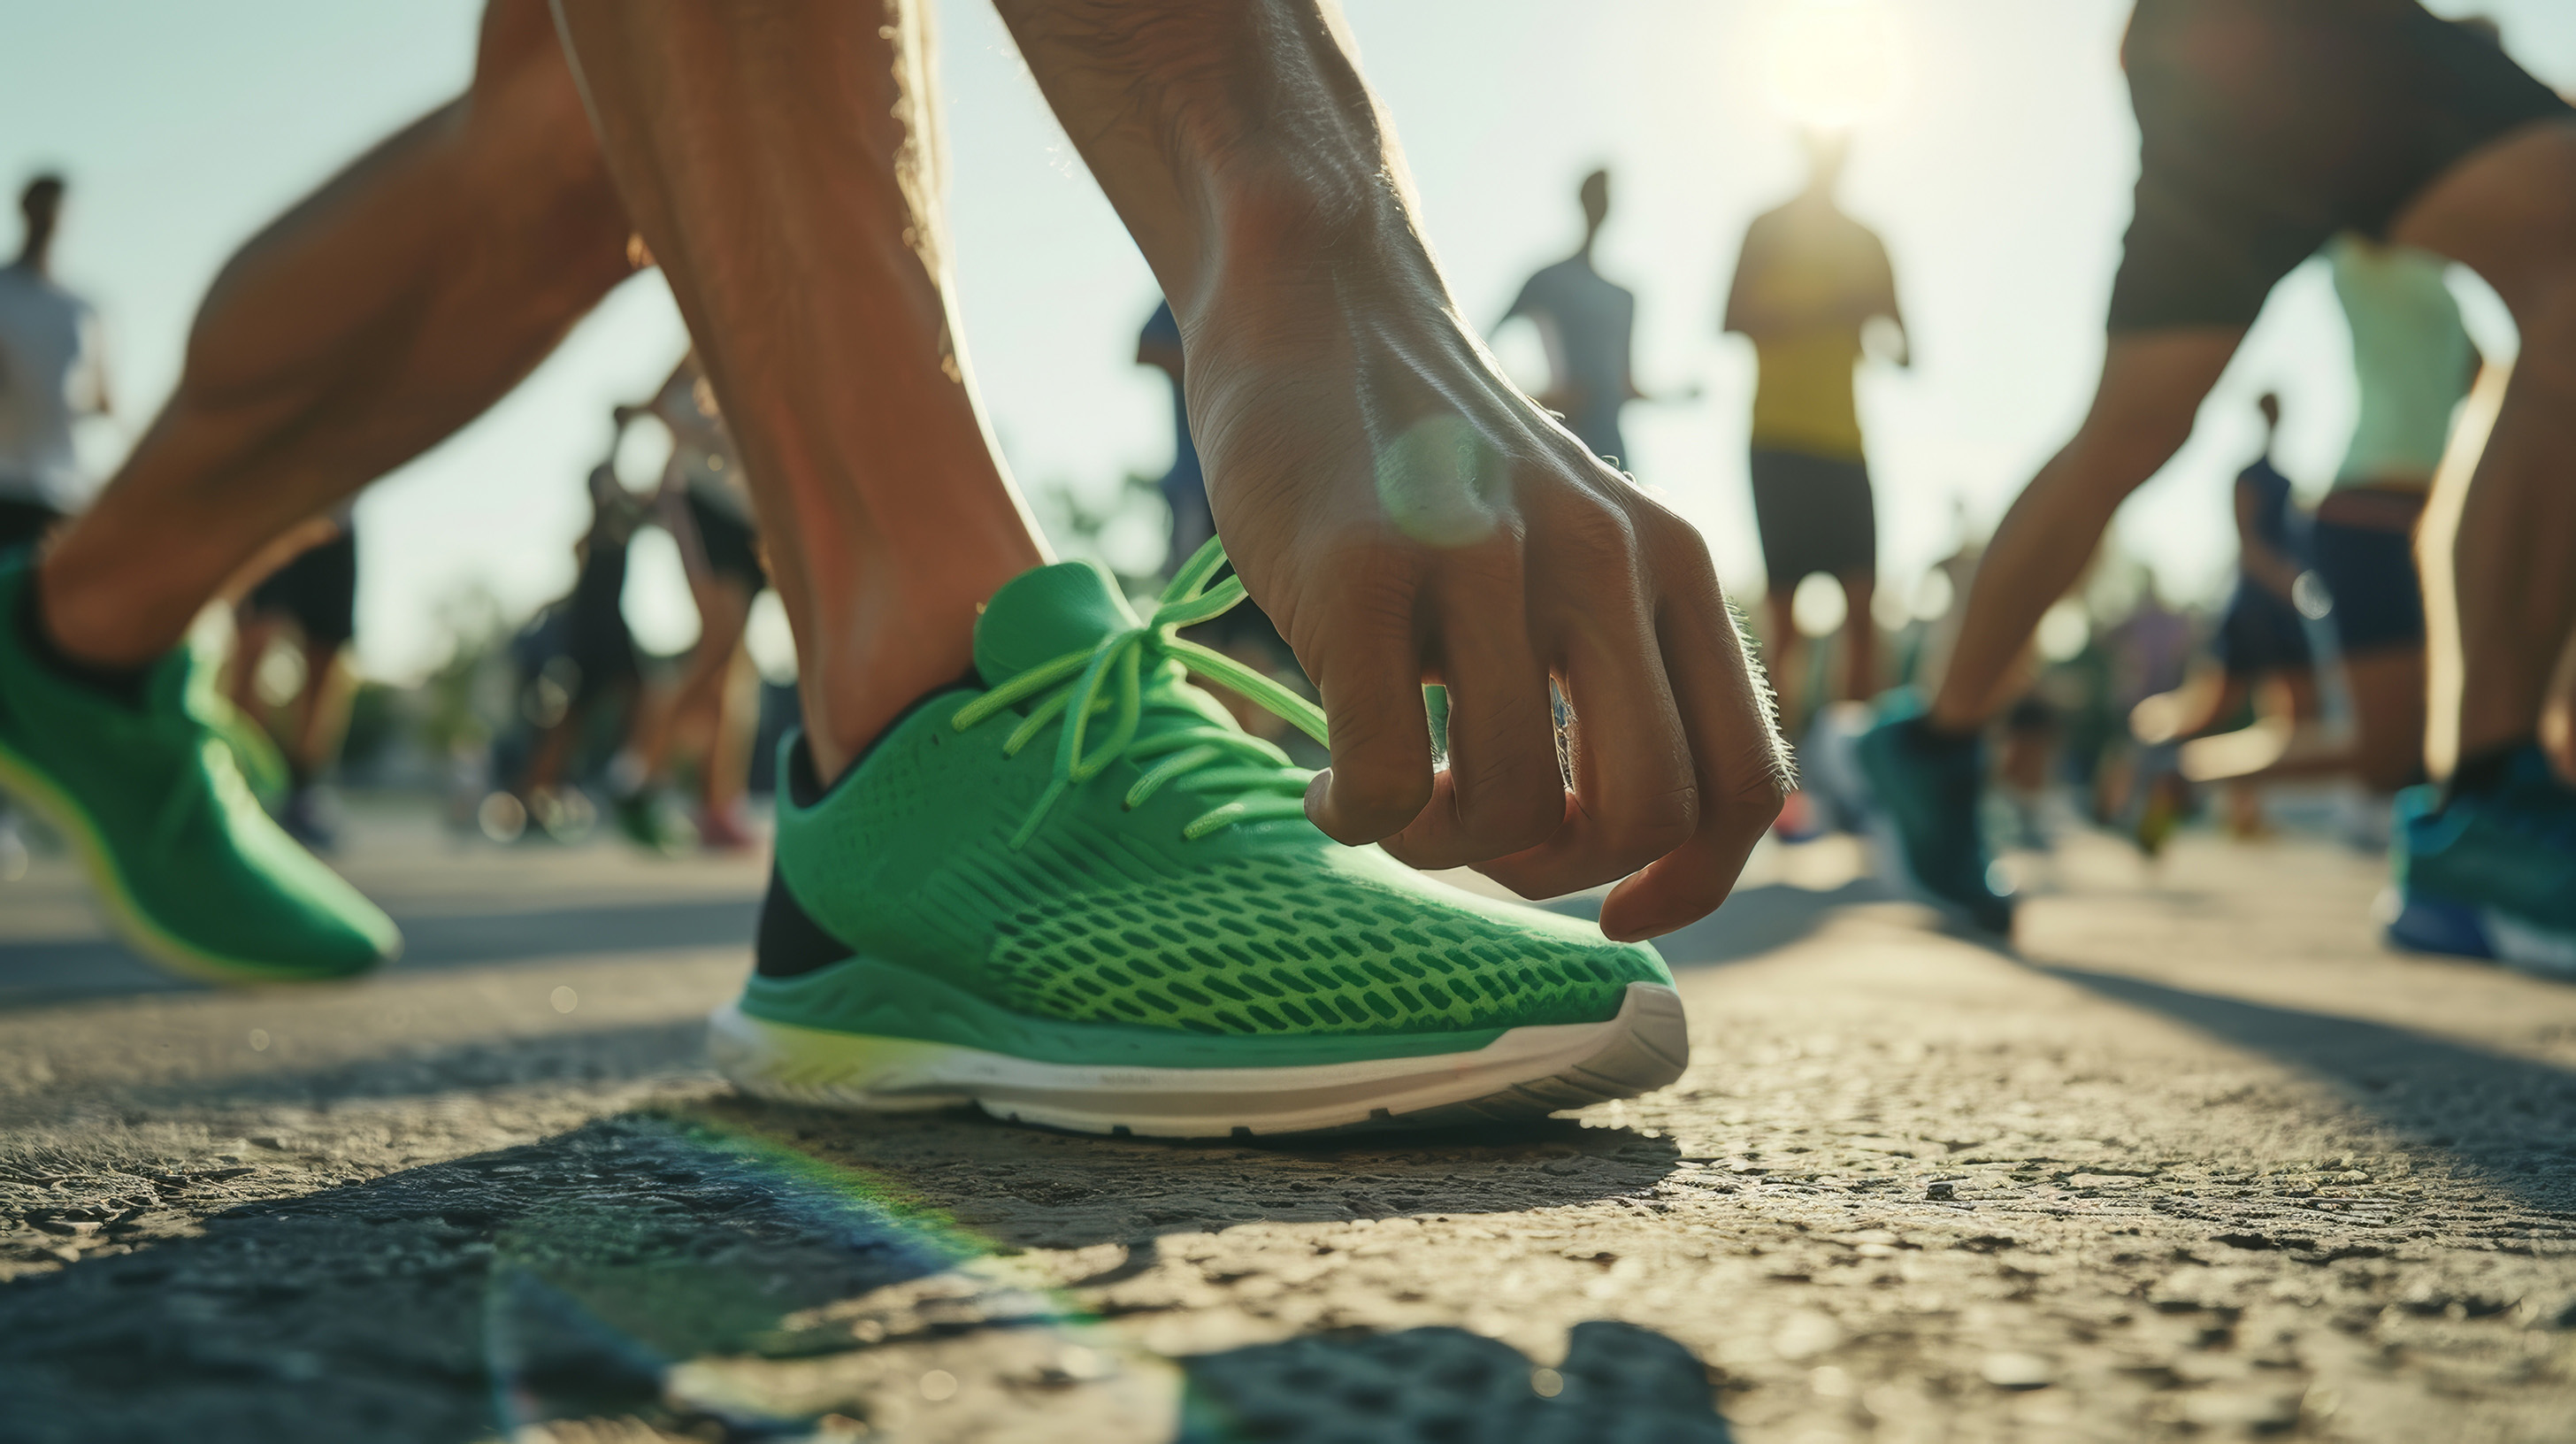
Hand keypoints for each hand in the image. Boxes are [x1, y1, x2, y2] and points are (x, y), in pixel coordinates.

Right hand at [1184, 240, 1787, 940]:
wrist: (1318, 299)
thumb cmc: (1436, 460)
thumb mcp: (1574, 539)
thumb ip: (1623, 660)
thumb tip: (1639, 852)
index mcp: (1672, 564)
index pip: (1746, 779)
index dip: (1693, 884)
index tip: (1613, 913)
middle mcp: (1602, 558)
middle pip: (1646, 811)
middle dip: (1557, 874)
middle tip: (1478, 838)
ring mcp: (1483, 560)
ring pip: (1512, 811)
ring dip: (1439, 849)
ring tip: (1391, 802)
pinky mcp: (1363, 570)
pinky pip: (1385, 783)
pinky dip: (1353, 822)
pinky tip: (1321, 788)